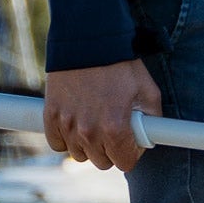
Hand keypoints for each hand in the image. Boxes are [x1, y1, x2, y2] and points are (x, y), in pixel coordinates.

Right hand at [46, 60, 163, 171]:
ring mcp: (67, 124)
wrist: (88, 39)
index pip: (124, 163)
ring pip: (79, 154)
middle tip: (113, 129)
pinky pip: (56, 143)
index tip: (130, 142)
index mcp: (115, 128)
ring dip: (87, 145)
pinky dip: (65, 138)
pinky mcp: (50, 116)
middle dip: (110, 150)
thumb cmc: (120, 64)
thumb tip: (149, 136)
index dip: (130, 153)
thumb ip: (152, 119)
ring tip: (94, 123)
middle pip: (102, 162)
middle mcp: (89, 131)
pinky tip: (74, 124)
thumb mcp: (148, 90)